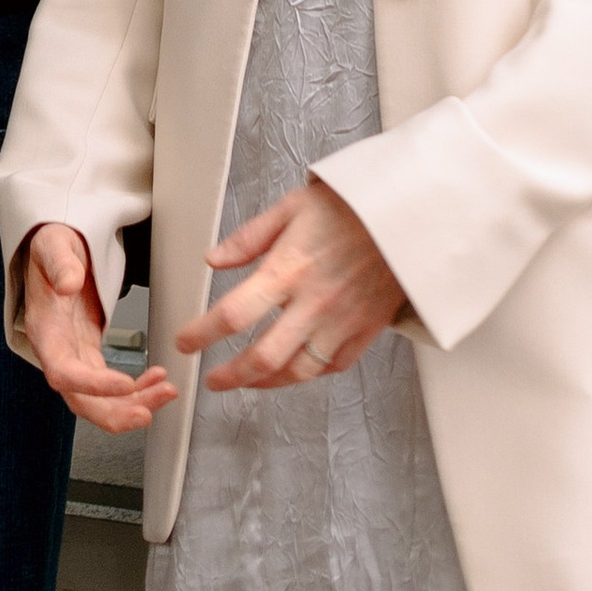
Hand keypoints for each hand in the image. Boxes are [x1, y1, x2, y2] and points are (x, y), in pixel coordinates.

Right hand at [20, 225, 175, 432]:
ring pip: (100, 400)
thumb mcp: (53, 244)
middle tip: (149, 411)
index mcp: (45, 330)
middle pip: (81, 401)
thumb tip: (68, 282)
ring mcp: (73, 357)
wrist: (53, 252)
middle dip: (116, 412)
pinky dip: (136, 390)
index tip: (125, 384)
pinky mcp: (88, 355)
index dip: (92, 386)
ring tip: (166, 391)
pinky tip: (158, 379)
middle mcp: (57, 352)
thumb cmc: (51, 248)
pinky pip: (111, 387)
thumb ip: (59, 261)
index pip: (63, 371)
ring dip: (133, 404)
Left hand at [175, 177, 403, 391]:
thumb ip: (249, 237)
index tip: (185, 341)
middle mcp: (312, 304)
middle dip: (230, 375)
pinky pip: (329, 367)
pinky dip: (306, 375)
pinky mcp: (363, 333)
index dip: (202, 333)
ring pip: (296, 372)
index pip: (233, 313)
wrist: (406, 216)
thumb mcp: (291, 207)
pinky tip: (292, 370)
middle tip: (212, 378)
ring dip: (265, 383)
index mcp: (288, 269)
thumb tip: (214, 259)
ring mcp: (340, 323)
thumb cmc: (350, 207)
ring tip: (246, 381)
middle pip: (262, 357)